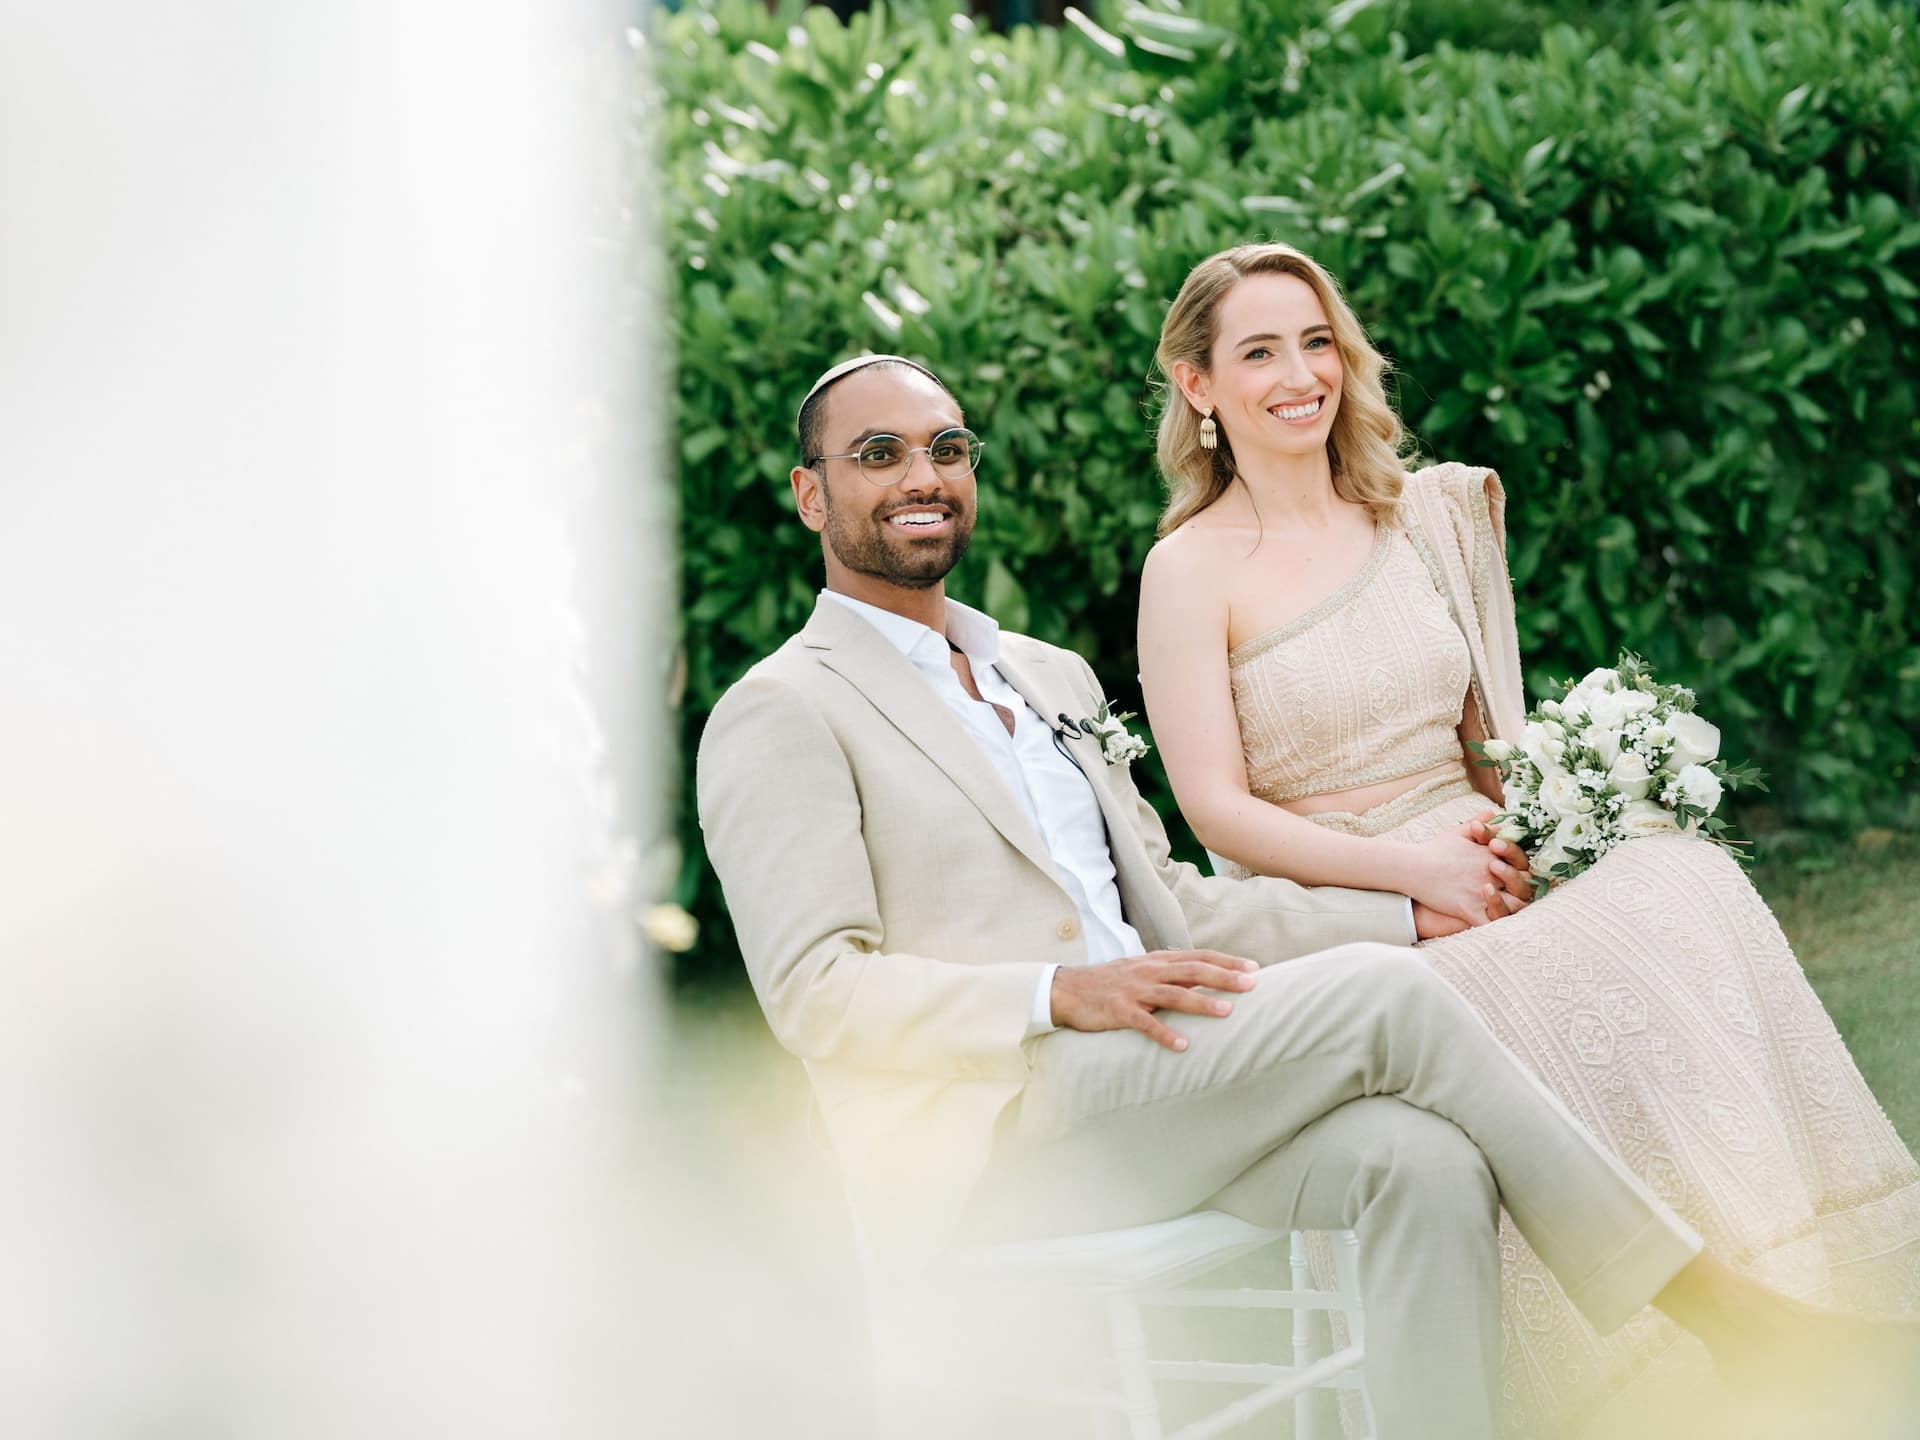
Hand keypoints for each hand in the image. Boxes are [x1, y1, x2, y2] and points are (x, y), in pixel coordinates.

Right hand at [1050, 950, 1259, 1051]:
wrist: (1067, 989)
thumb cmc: (1109, 983)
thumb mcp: (1141, 971)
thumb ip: (1169, 974)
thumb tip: (1203, 979)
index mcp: (1157, 961)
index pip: (1198, 956)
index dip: (1226, 961)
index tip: (1253, 968)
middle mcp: (1149, 971)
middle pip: (1192, 971)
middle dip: (1224, 977)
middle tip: (1251, 983)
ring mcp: (1134, 991)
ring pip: (1174, 994)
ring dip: (1202, 1003)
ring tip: (1227, 1012)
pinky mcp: (1119, 1011)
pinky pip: (1145, 1023)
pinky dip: (1164, 1034)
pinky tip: (1182, 1046)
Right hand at [1404, 815, 1532, 928]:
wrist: (1412, 865)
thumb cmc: (1434, 849)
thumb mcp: (1459, 832)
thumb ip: (1480, 825)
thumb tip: (1493, 813)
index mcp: (1491, 856)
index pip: (1522, 863)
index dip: (1522, 868)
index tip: (1512, 869)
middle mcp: (1491, 874)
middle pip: (1524, 886)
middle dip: (1522, 887)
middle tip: (1510, 888)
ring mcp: (1480, 893)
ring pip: (1512, 908)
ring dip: (1512, 907)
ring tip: (1503, 906)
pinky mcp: (1467, 909)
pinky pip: (1489, 924)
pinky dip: (1494, 926)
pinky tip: (1491, 923)